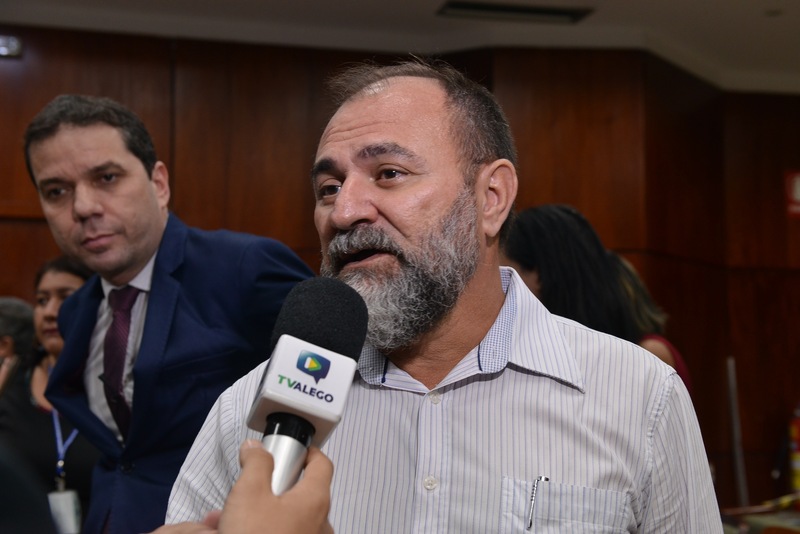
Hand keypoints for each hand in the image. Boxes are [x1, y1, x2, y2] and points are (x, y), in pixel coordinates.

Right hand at [209, 440, 333, 533]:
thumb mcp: (249, 492)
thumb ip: (255, 463)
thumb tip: (255, 448)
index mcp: (315, 500)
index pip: (322, 464)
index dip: (306, 453)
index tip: (290, 451)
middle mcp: (320, 523)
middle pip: (299, 494)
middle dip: (267, 490)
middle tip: (243, 492)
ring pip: (285, 520)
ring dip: (257, 515)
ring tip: (224, 521)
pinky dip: (260, 531)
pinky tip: (231, 532)